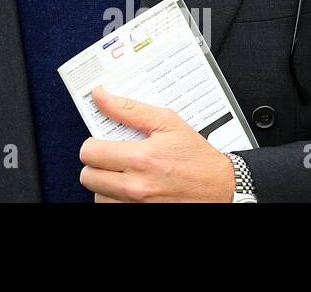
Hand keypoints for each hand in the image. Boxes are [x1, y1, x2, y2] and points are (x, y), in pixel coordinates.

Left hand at [79, 86, 234, 201]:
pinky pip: (113, 209)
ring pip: (98, 196)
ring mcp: (140, 206)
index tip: (101, 144)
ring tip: (123, 175)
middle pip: (88, 177)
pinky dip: (116, 200)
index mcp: (141, 158)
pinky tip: (129, 189)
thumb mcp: (167, 122)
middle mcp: (137, 186)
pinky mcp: (143, 216)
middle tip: (111, 159)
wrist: (223, 188)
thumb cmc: (197, 157)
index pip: (89, 152)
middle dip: (96, 165)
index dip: (93, 145)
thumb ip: (129, 109)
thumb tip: (100, 96)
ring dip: (105, 185)